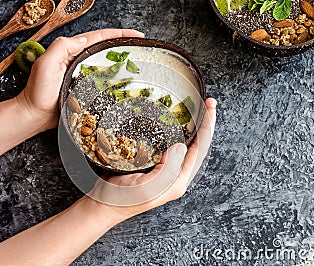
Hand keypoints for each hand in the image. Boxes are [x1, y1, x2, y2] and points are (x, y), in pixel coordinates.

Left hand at [15, 29, 144, 131]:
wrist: (34, 115)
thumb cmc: (38, 91)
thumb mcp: (46, 63)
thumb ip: (62, 47)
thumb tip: (83, 39)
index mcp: (71, 51)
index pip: (99, 38)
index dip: (118, 35)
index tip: (137, 35)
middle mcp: (78, 61)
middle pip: (105, 49)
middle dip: (124, 46)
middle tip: (142, 49)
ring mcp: (82, 76)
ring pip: (106, 65)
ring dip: (121, 63)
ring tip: (139, 64)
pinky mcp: (84, 90)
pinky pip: (103, 82)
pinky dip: (115, 80)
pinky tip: (125, 84)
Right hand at [88, 98, 216, 221]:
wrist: (103, 204)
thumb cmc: (121, 200)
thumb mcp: (147, 187)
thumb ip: (168, 170)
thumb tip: (182, 146)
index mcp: (177, 181)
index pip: (200, 149)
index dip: (207, 127)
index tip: (210, 106)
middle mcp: (174, 175)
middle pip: (197, 146)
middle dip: (204, 124)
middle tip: (209, 103)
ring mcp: (164, 169)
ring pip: (185, 144)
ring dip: (192, 126)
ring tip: (197, 110)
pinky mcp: (153, 163)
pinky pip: (169, 144)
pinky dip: (175, 130)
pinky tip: (172, 122)